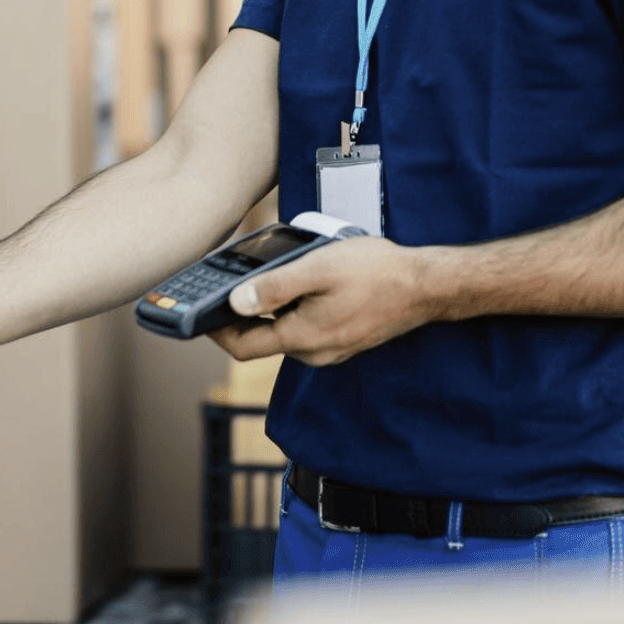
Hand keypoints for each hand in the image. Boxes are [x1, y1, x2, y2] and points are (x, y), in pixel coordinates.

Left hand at [209, 236, 440, 367]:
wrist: (426, 286)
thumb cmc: (377, 274)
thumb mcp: (317, 269)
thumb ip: (274, 287)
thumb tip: (235, 302)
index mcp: (301, 338)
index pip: (241, 347)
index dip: (215, 329)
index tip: (197, 310)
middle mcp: (313, 353)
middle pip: (260, 340)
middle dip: (240, 314)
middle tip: (231, 282)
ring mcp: (329, 350)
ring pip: (284, 332)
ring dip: (270, 308)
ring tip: (273, 274)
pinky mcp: (341, 340)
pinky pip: (305, 329)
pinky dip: (293, 310)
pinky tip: (303, 284)